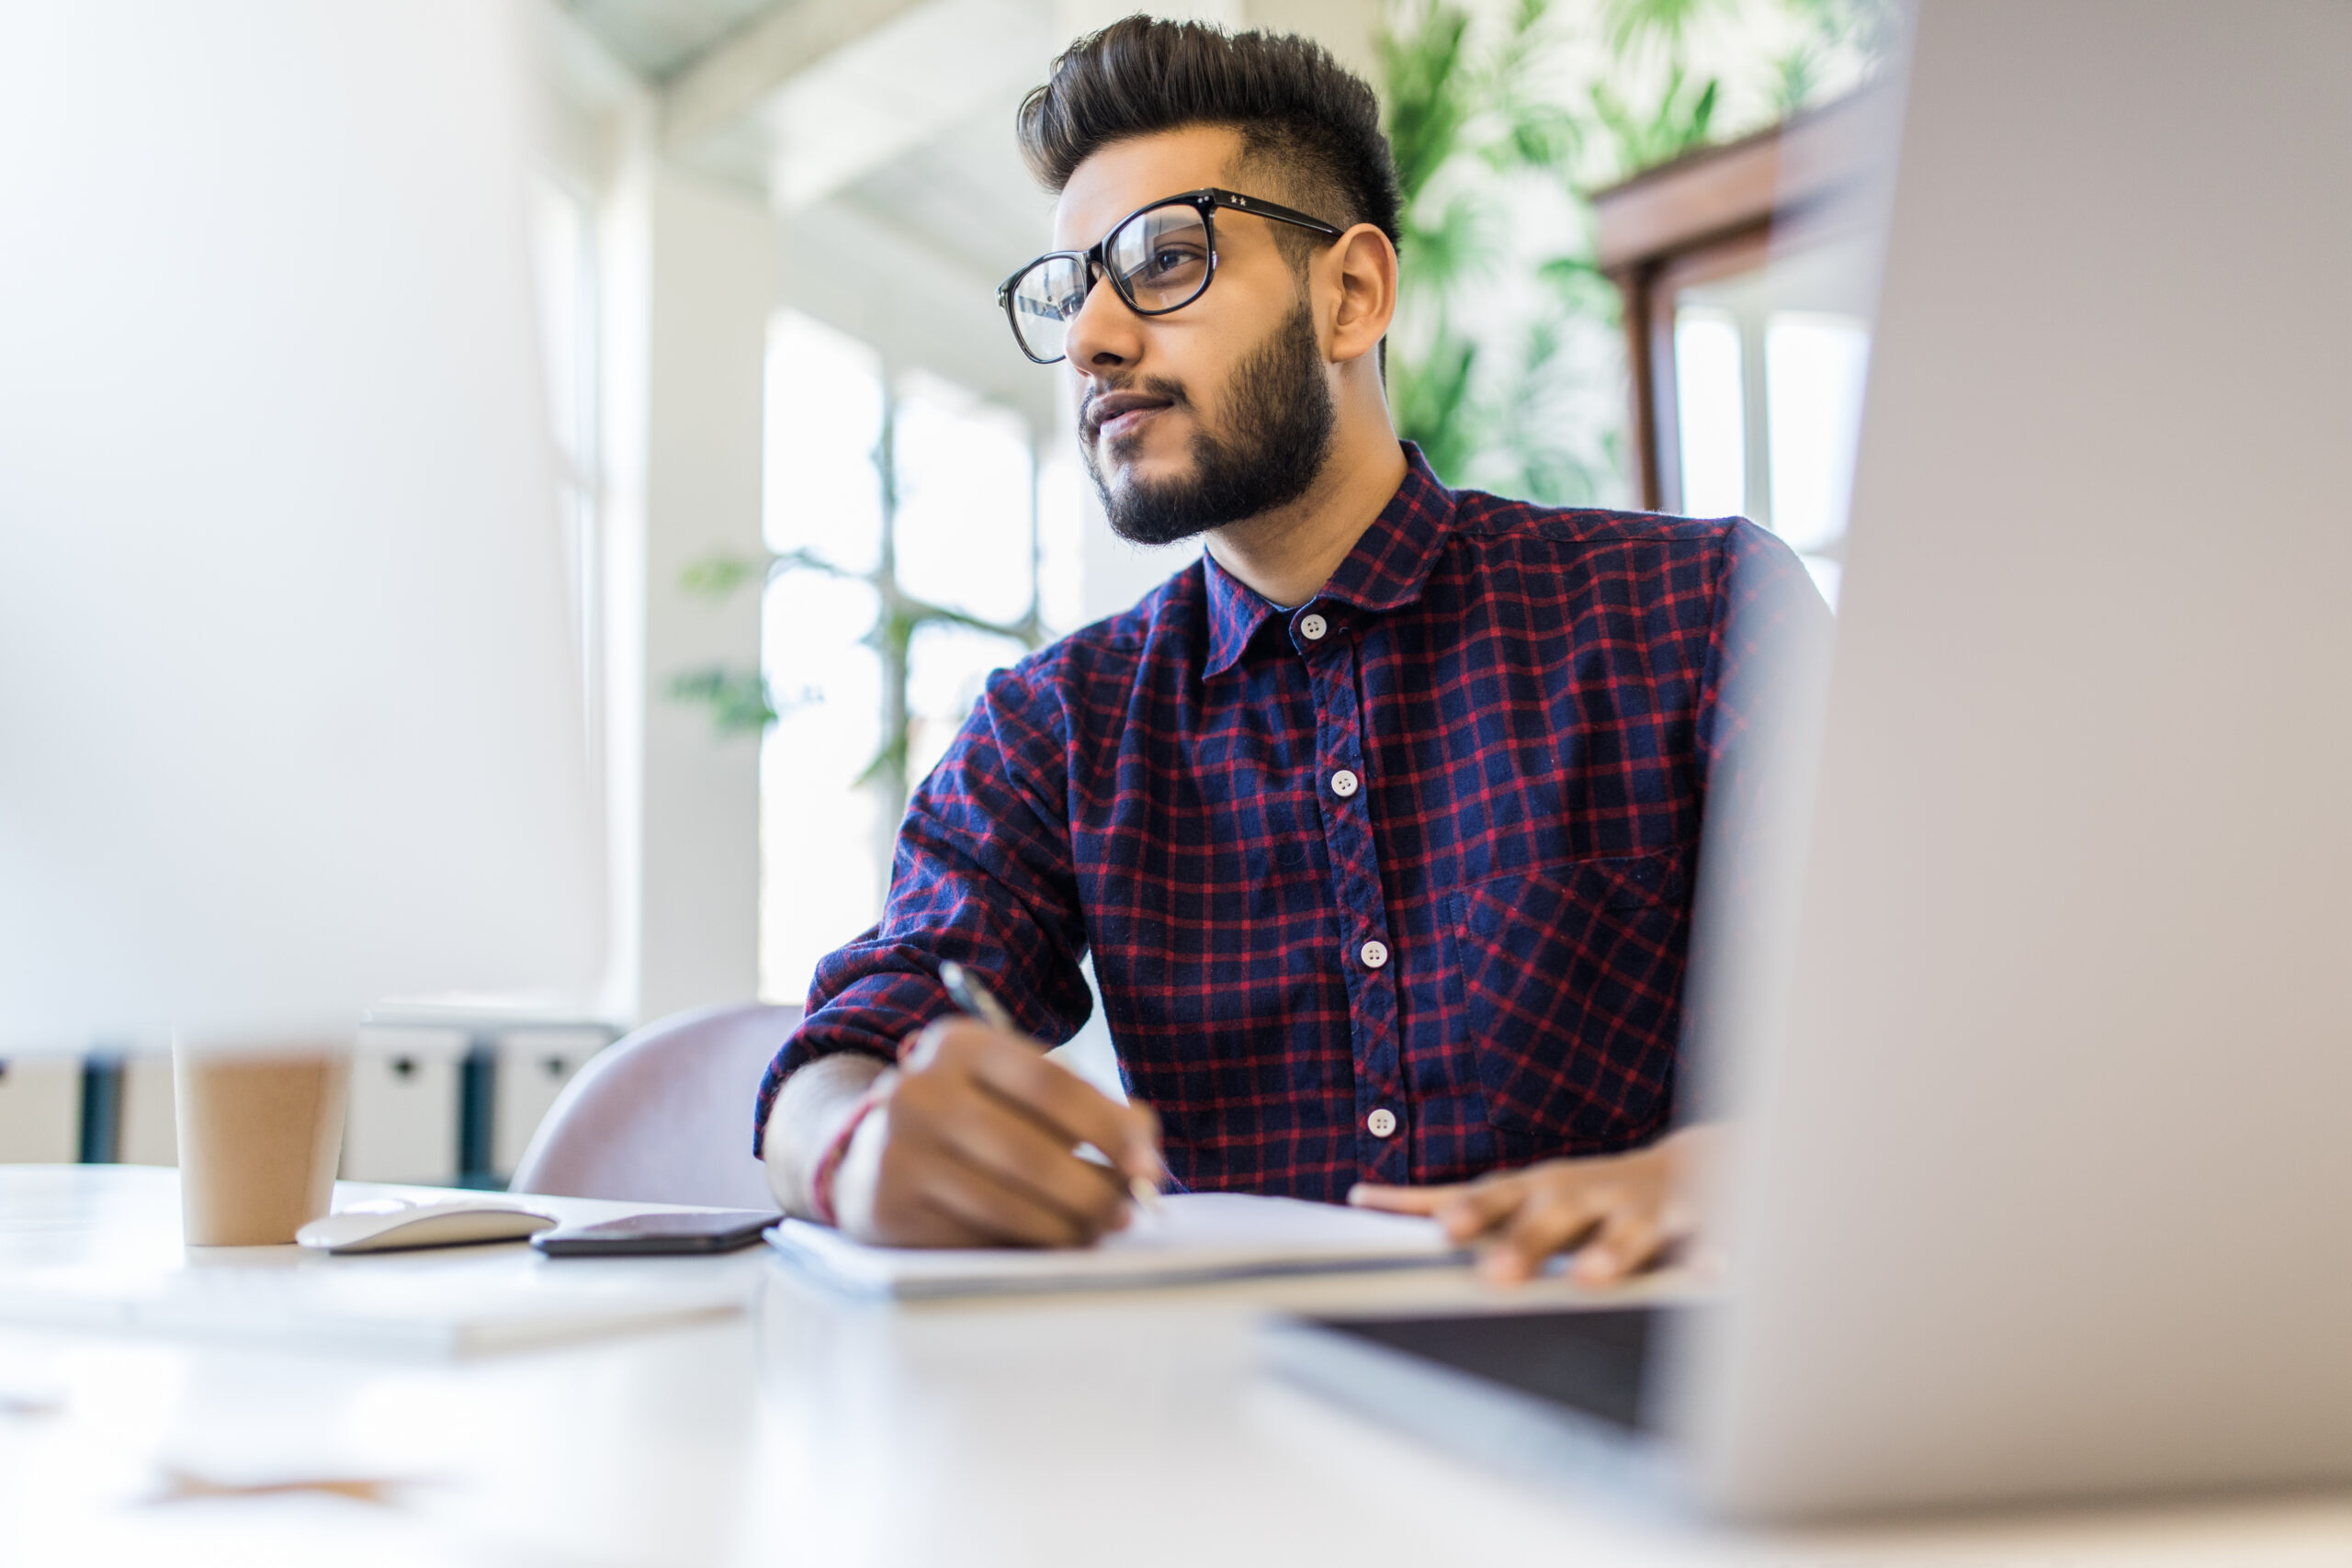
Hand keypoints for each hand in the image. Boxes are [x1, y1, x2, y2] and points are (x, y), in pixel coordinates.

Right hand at [829, 1018, 1162, 1249]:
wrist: (866, 1150)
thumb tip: (1145, 1156)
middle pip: (1033, 1151)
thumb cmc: (968, 1115)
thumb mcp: (1012, 1087)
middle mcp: (921, 1091)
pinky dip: (1024, 1243)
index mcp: (961, 1045)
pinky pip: (978, 1236)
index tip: (1149, 1162)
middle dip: (1095, 1188)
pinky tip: (1045, 1238)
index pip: (1053, 1086)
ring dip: (1068, 1225)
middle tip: (1129, 1210)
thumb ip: (1081, 1108)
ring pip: (1008, 1203)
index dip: (1111, 1128)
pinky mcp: (890, 1208)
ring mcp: (898, 1152)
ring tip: (1096, 1228)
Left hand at [1347, 1124, 1718, 1285]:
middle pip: (1554, 1213)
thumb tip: (1364, 1197)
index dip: (1464, 1210)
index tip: (1434, 1227)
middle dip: (1526, 1241)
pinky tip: (1714, 1271)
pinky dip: (1715, 1253)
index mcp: (1543, 1188)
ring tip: (1590, 1279)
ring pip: (1628, 1230)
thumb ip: (1460, 1203)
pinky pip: (1710, 1240)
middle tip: (1496, 1274)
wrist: (1698, 1169)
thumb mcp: (1527, 1194)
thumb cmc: (1590, 1194)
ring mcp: (1644, 1206)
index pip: (1494, 1195)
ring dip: (1609, 1253)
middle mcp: (1589, 1191)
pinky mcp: (1700, 1222)